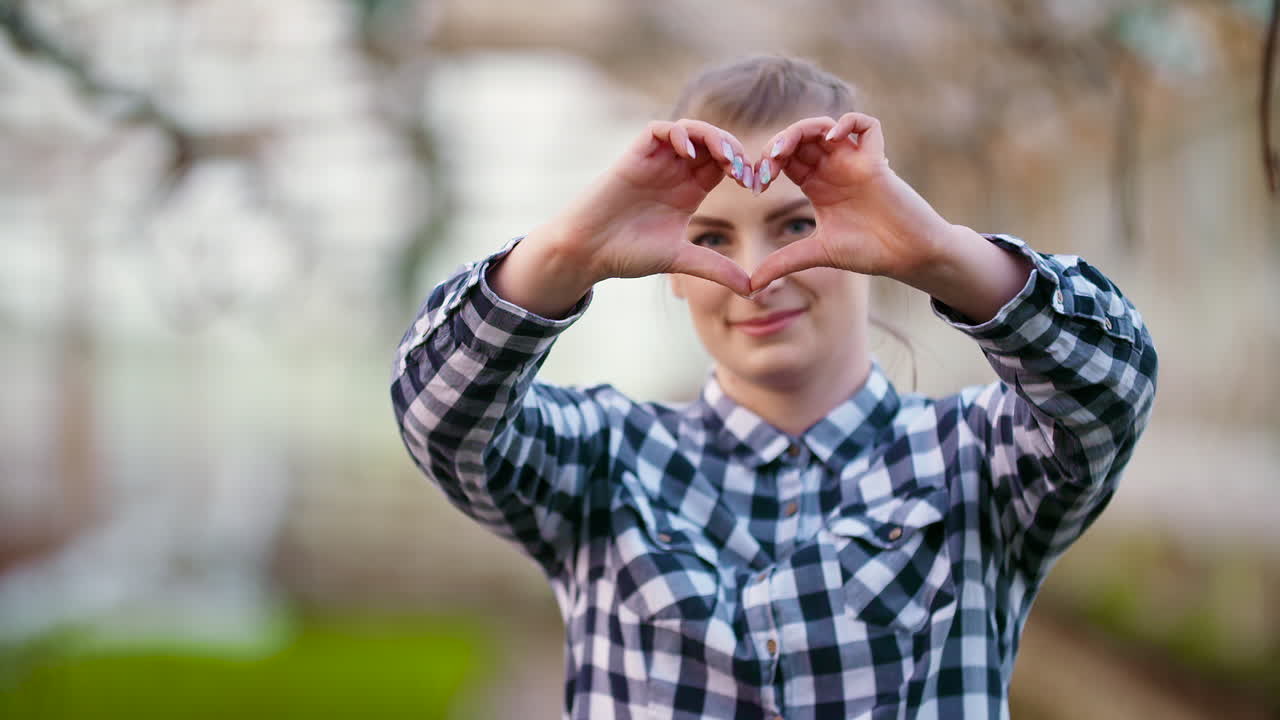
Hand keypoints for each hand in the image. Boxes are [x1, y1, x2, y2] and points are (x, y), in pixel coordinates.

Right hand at [540, 119, 755, 295]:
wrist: (587, 251)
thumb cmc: (628, 254)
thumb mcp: (681, 260)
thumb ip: (716, 269)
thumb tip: (752, 290)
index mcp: (689, 192)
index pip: (724, 165)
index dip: (744, 168)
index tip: (756, 185)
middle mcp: (674, 172)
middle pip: (713, 142)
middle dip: (733, 149)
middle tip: (744, 170)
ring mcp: (655, 162)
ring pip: (691, 130)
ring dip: (712, 137)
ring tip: (724, 157)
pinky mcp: (635, 156)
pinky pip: (660, 129)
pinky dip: (678, 133)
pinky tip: (688, 153)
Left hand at [748, 113, 953, 291]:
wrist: (907, 257)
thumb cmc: (869, 252)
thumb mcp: (817, 254)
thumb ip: (783, 263)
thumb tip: (750, 286)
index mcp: (818, 186)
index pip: (786, 159)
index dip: (767, 164)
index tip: (757, 184)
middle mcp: (834, 169)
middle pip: (801, 138)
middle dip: (779, 144)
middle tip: (767, 164)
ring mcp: (856, 162)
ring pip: (826, 126)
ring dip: (802, 129)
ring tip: (786, 149)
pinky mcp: (878, 161)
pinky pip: (867, 125)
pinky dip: (849, 122)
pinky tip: (832, 138)